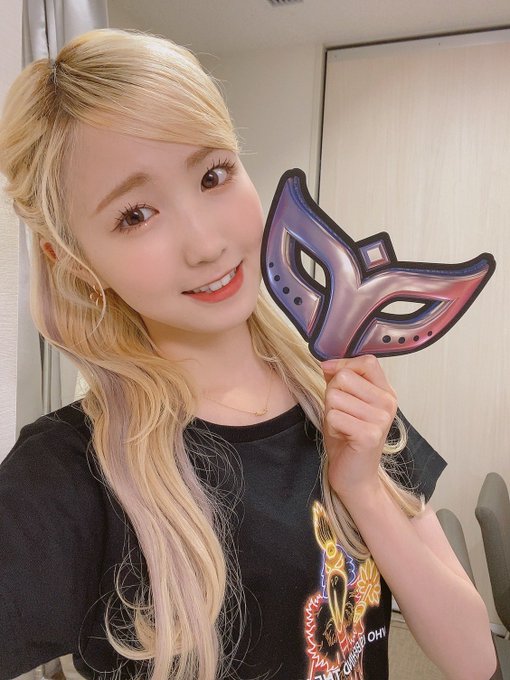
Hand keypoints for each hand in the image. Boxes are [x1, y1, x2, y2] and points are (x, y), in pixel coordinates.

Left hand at [321, 354, 397, 505]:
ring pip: (335, 397)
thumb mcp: (345, 402)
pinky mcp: (369, 435)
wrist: (355, 475)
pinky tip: (343, 436)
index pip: (367, 361)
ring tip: (343, 427)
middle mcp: (388, 403)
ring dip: (331, 413)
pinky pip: (334, 415)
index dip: (344, 365)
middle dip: (332, 394)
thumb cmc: (348, 437)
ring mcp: (381, 419)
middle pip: (344, 378)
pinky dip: (331, 426)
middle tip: (341, 414)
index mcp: (386, 392)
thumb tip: (327, 363)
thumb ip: (339, 379)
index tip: (332, 376)